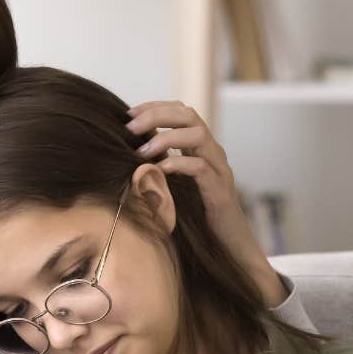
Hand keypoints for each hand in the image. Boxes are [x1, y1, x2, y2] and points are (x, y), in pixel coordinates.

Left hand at [126, 100, 286, 306]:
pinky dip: (179, 164)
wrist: (229, 247)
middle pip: (190, 115)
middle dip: (157, 116)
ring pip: (199, 135)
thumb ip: (158, 167)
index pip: (181, 111)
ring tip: (142, 150)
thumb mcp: (174, 185)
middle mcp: (212, 153)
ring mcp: (219, 170)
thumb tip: (123, 156)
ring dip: (166, 137)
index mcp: (201, 149)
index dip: (155, 106)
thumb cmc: (197, 217)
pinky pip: (201, 168)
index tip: (128, 113)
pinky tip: (159, 170)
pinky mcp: (220, 192)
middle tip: (130, 128)